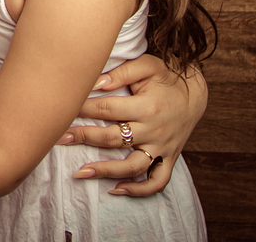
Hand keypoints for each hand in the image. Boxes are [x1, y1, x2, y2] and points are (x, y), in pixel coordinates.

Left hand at [60, 54, 206, 195]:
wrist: (196, 93)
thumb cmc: (166, 77)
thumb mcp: (148, 66)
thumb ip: (122, 73)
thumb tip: (96, 83)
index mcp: (147, 106)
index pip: (107, 109)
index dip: (82, 109)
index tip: (63, 109)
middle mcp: (154, 130)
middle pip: (113, 138)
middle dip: (83, 138)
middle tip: (59, 138)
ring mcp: (162, 148)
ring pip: (132, 166)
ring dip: (105, 171)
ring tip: (80, 172)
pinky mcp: (169, 159)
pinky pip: (157, 181)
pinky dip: (139, 190)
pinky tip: (116, 190)